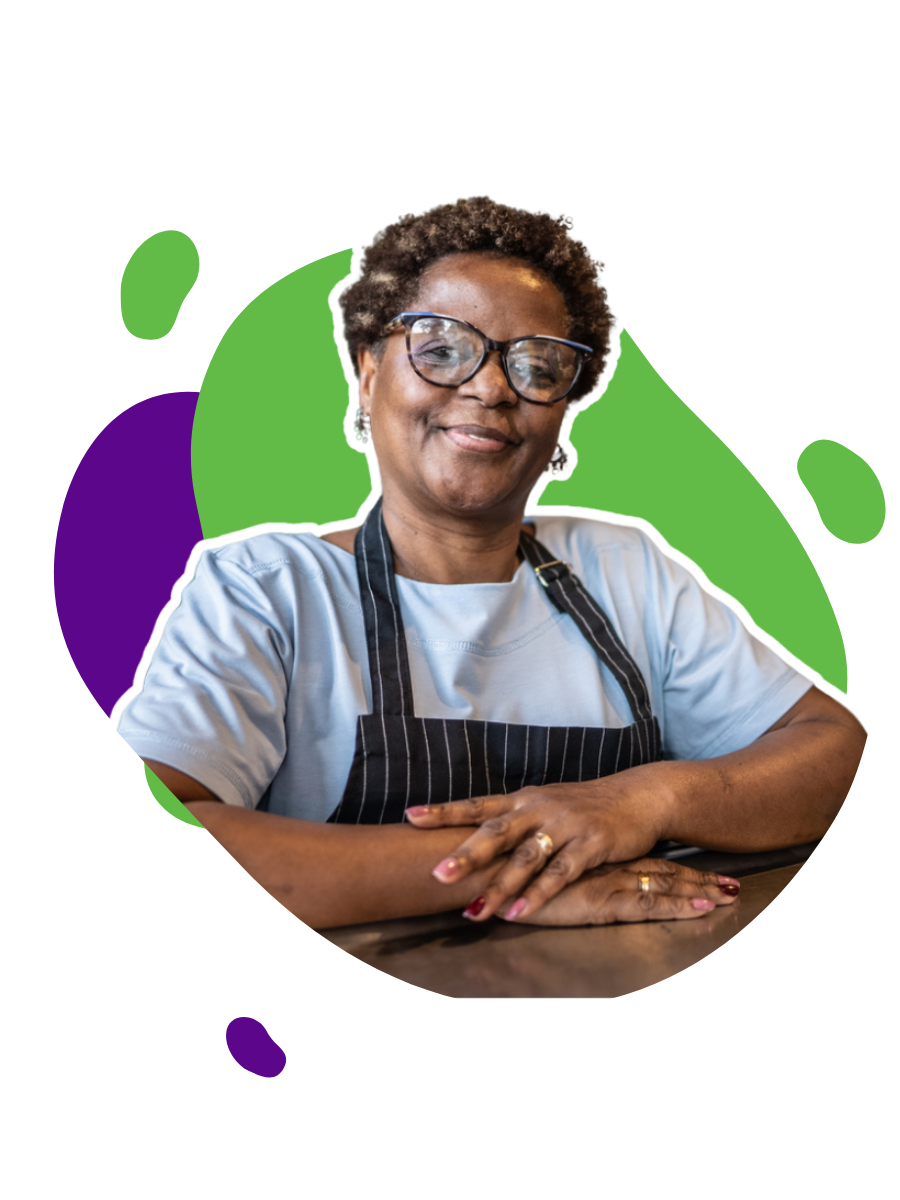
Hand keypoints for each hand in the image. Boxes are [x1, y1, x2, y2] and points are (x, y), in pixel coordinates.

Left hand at [405, 767, 671, 921]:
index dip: (444, 810)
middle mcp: (539, 808)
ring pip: (526, 858)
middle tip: (437, 874)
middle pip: (497, 831)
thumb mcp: (546, 804)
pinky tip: (519, 913)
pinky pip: (560, 874)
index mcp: (524, 799)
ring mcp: (566, 825)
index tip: (410, 815)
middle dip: (466, 854)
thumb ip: (514, 820)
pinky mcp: (591, 844)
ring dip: (499, 887)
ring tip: (475, 913)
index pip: (478, 804)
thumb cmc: (585, 806)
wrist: (639, 797)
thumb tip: (473, 836)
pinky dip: (538, 895)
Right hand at [494, 857, 741, 925]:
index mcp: (590, 852)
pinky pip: (647, 902)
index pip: (641, 859)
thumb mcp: (527, 863)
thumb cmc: (500, 867)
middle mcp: (603, 862)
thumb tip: (552, 870)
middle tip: (731, 885)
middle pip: (660, 867)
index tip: (702, 872)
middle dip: (697, 877)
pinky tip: (703, 908)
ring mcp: (605, 879)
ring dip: (698, 889)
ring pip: (661, 882)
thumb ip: (546, 865)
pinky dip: (678, 905)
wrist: (486, 869)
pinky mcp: (599, 899)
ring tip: (730, 896)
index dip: (674, 866)